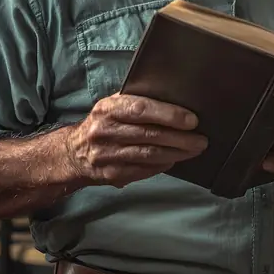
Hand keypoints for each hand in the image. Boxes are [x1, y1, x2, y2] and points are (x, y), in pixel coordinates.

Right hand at [65, 93, 207, 187]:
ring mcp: (107, 154)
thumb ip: (136, 101)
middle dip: (180, 138)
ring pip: (149, 154)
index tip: (191, 120)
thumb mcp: (113, 104)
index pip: (142, 109)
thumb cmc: (103, 122)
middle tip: (201, 139)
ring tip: (194, 150)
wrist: (73, 151)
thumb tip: (174, 99)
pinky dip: (162, 165)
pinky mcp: (111, 173)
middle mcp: (105, 130)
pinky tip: (174, 160)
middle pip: (150, 134)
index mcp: (108, 108)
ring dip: (176, 153)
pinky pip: (143, 170)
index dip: (169, 114)